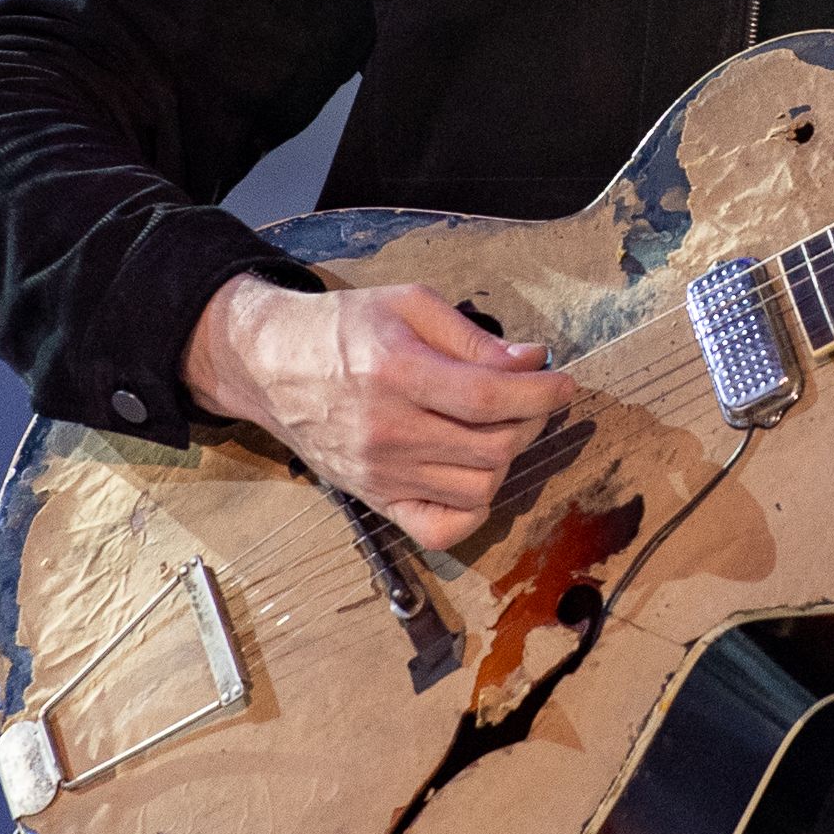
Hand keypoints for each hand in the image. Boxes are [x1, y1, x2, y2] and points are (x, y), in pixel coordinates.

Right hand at [181, 277, 573, 552]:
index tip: (563, 383)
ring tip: (502, 429)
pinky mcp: (375, 500)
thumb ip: (473, 337)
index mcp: (396, 373)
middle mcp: (388, 431)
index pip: (490, 398)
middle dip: (531, 421)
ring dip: (507, 459)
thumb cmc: (340, 328)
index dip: (540, 393)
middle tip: (533, 399)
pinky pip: (441, 529)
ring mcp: (381, 474)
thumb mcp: (408, 304)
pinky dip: (473, 510)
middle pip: (492, 447)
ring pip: (478, 488)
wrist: (270, 366)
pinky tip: (476, 474)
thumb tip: (531, 361)